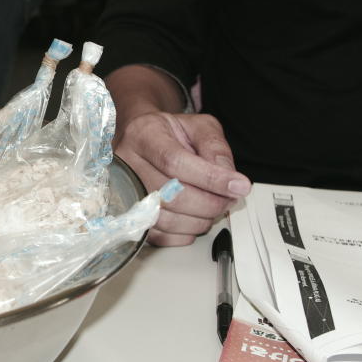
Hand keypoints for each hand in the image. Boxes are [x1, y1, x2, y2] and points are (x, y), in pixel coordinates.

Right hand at [114, 111, 251, 246]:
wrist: (143, 140)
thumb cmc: (171, 134)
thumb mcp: (198, 127)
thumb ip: (216, 148)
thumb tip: (230, 178)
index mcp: (144, 134)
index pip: (174, 161)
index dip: (210, 178)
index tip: (238, 186)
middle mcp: (127, 163)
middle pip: (170, 195)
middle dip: (210, 203)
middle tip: (229, 199)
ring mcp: (123, 191)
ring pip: (165, 219)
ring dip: (199, 220)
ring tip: (213, 208)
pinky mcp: (128, 213)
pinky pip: (158, 235)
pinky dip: (184, 233)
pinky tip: (195, 218)